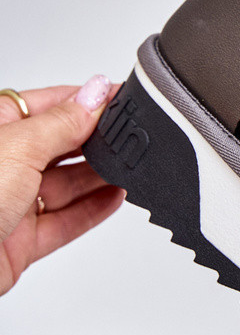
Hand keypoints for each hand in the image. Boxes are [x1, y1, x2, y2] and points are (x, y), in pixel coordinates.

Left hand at [0, 77, 124, 295]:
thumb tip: (95, 92)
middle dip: (95, 141)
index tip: (119, 98)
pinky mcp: (19, 241)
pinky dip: (92, 210)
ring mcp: (9, 203)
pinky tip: (114, 197)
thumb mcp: (18, 148)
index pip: (47, 105)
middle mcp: (1, 164)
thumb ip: (64, 123)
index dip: (84, 101)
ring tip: (131, 166)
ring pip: (65, 185)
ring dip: (99, 176)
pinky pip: (65, 221)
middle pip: (59, 146)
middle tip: (130, 136)